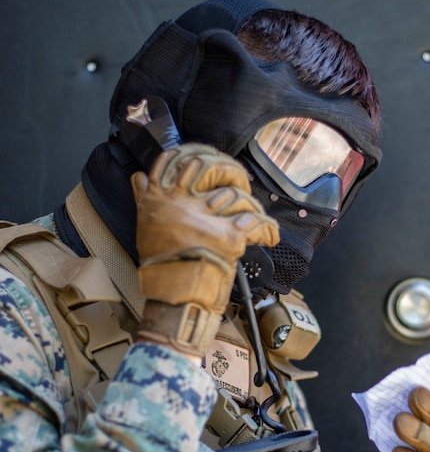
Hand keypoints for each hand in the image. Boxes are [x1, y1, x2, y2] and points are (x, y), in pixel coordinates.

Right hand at [132, 143, 278, 354]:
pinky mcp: (229, 237)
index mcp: (163, 199)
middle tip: (239, 181)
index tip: (211, 157)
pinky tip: (270, 237)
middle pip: (212, 167)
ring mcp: (207, 219)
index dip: (199, 153)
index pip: (179, 159)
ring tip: (253, 215)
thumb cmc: (160, 267)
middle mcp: (183, 204)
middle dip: (231, 170)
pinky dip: (268, 230)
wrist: (174, 299)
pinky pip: (256, 223)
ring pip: (237, 195)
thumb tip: (137, 177)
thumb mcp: (144, 227)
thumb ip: (144, 199)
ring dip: (251, 206)